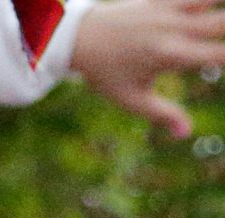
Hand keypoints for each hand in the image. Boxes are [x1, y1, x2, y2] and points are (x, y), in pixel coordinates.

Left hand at [71, 0, 224, 139]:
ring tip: (224, 20)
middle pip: (221, 23)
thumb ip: (162, 114)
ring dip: (221, 5)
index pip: (218, 55)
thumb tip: (186, 133)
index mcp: (170, 55)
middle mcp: (174, 29)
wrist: (79, 38)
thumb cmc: (105, 73)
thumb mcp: (130, 99)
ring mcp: (168, 8)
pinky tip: (212, 5)